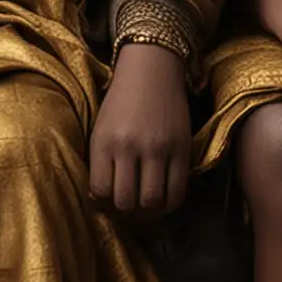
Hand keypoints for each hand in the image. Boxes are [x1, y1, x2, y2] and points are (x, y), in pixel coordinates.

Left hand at [89, 43, 190, 217]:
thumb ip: (100, 161)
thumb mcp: (101, 127)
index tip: (106, 202)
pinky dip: (169, 205)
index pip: (100, 191)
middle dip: (125, 213)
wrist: (151, 68)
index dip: (103, 204)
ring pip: (152, 202)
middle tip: (127, 210)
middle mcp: (130, 147)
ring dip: (148, 213)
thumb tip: (101, 199)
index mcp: (104, 141)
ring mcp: (158, 149)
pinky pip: (178, 192)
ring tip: (145, 208)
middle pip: (127, 202)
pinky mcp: (182, 149)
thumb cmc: (121, 100)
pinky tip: (163, 200)